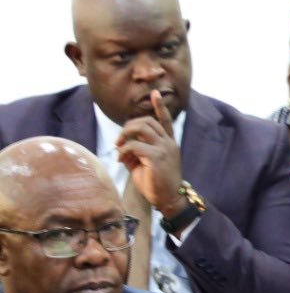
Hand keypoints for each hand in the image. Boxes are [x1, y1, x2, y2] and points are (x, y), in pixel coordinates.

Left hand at [115, 90, 185, 215]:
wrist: (169, 199)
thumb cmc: (156, 183)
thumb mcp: (145, 163)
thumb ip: (136, 151)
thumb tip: (123, 146)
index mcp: (169, 143)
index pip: (165, 120)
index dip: (160, 106)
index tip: (155, 93)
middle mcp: (168, 143)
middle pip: (147, 121)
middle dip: (128, 126)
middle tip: (119, 141)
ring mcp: (164, 149)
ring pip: (141, 128)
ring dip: (124, 135)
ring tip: (119, 147)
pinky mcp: (156, 157)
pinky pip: (134, 146)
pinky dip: (123, 151)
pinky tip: (121, 161)